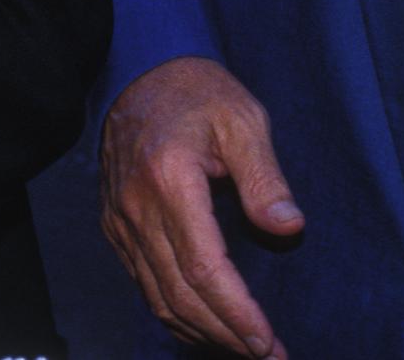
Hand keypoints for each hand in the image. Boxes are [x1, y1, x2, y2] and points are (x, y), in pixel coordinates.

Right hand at [100, 56, 301, 357]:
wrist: (140, 71)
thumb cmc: (198, 92)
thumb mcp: (243, 119)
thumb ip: (265, 175)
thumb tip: (288, 226)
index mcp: (170, 180)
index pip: (205, 268)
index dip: (237, 313)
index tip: (268, 342)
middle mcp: (137, 208)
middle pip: (180, 294)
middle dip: (225, 333)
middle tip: (265, 355)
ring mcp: (120, 219)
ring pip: (157, 296)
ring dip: (200, 330)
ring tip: (241, 346)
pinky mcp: (115, 224)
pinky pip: (142, 282)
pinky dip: (173, 311)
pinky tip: (203, 322)